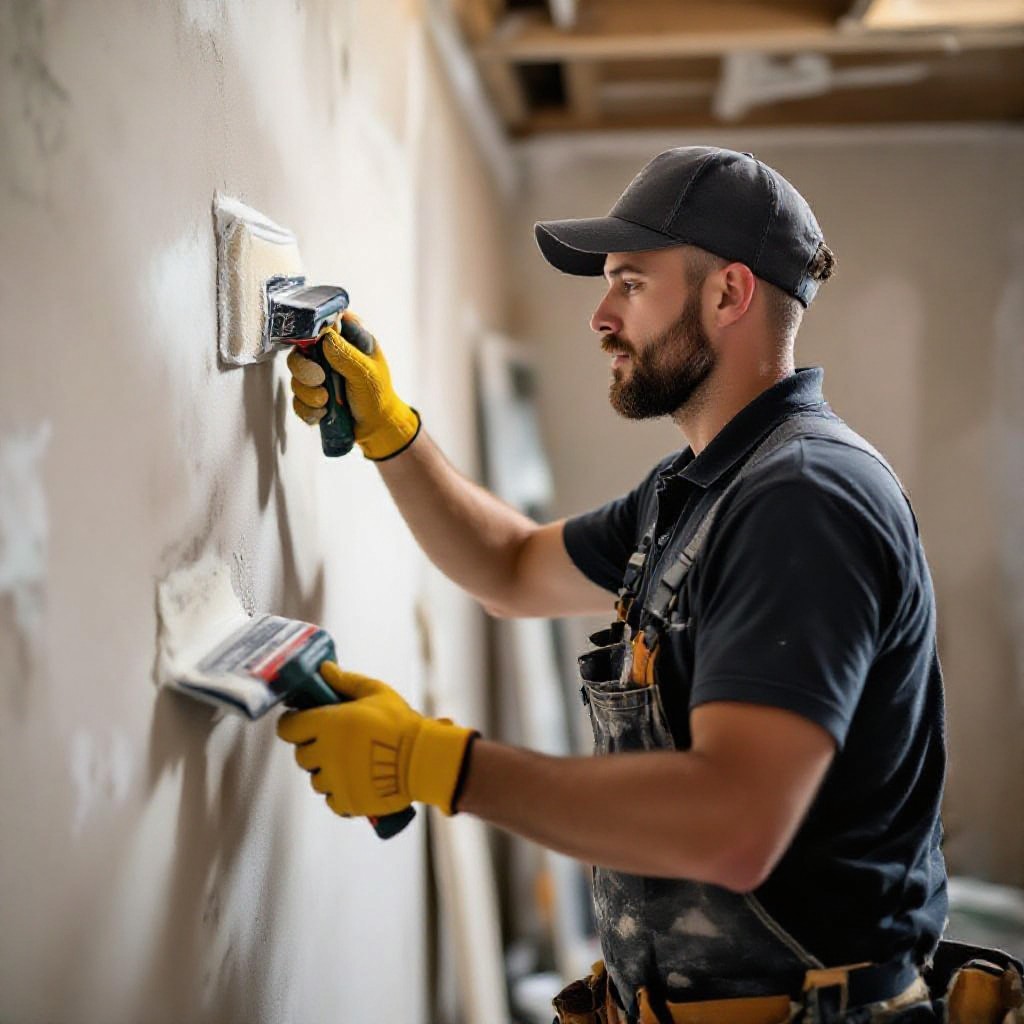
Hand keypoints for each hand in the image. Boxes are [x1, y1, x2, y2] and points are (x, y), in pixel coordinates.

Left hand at [276, 663, 477, 817]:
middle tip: (334, 742)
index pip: (288, 727)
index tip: (302, 722)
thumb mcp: (376, 692)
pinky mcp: (346, 801)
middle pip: (301, 754)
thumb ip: (346, 681)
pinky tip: (357, 780)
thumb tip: (324, 669)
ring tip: (351, 763)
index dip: (293, 723)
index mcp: (328, 724)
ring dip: (327, 771)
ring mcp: (335, 780)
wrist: (423, 759)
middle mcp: (325, 752)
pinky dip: (341, 791)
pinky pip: (331, 798)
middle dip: (313, 747)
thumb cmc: (400, 723)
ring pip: (316, 778)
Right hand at [287, 311, 420, 459]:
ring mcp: (319, 373)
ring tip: (326, 402)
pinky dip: (307, 408)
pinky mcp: (312, 394)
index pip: (324, 320)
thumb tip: (324, 337)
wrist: (376, 427)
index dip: (312, 331)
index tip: (314, 348)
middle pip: (300, 349)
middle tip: (319, 381)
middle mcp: (331, 352)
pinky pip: (297, 399)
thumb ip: (346, 354)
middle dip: (304, 369)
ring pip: (296, 376)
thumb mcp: (366, 373)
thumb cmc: (378, 395)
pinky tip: (323, 413)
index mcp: (348, 337)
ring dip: (308, 393)